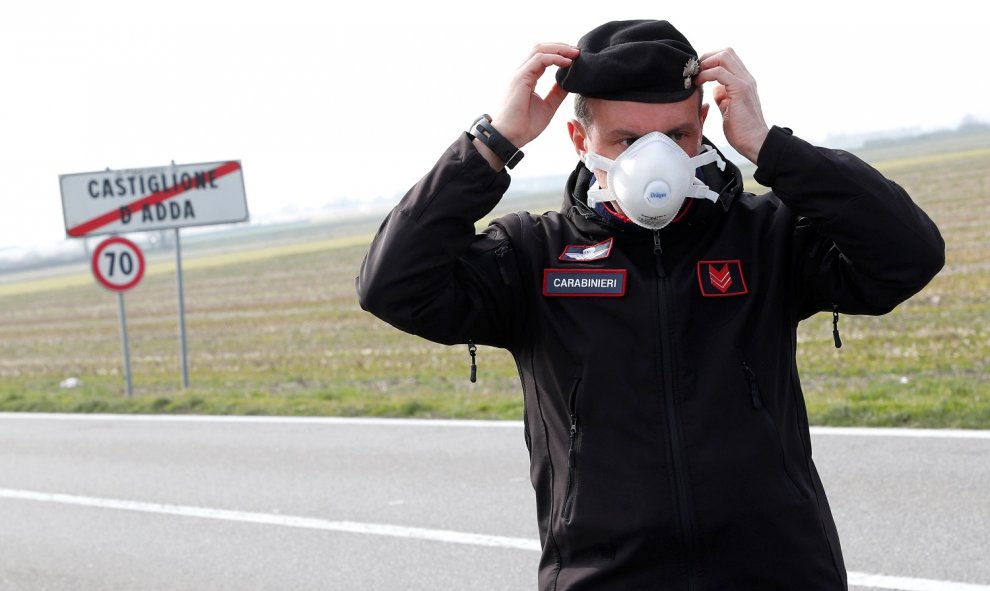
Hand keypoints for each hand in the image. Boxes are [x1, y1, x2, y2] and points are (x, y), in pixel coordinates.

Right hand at [489, 43, 579, 149]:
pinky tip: (567, 62)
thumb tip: (569, 82)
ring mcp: (520, 74)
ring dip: (559, 48)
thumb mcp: (548, 106)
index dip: (560, 53)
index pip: (543, 57)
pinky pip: (539, 59)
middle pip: (541, 48)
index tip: (576, 57)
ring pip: (539, 49)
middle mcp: (522, 72)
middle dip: (561, 46)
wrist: (510, 137)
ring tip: (575, 53)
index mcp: (527, 78)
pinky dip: (555, 58)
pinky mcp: (520, 78)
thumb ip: (557, 93)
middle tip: (578, 51)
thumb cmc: (524, 126)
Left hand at [694, 48, 768, 163]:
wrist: (754, 142)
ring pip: (724, 56)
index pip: (728, 58)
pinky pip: (720, 72)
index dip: (710, 60)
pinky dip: (706, 74)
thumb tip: (716, 89)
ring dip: (705, 63)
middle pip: (726, 51)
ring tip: (695, 76)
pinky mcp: (740, 90)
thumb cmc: (741, 130)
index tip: (697, 71)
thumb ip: (723, 96)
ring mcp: (744, 82)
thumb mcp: (728, 109)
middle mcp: (746, 78)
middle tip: (694, 71)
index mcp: (743, 81)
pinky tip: (698, 82)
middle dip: (706, 57)